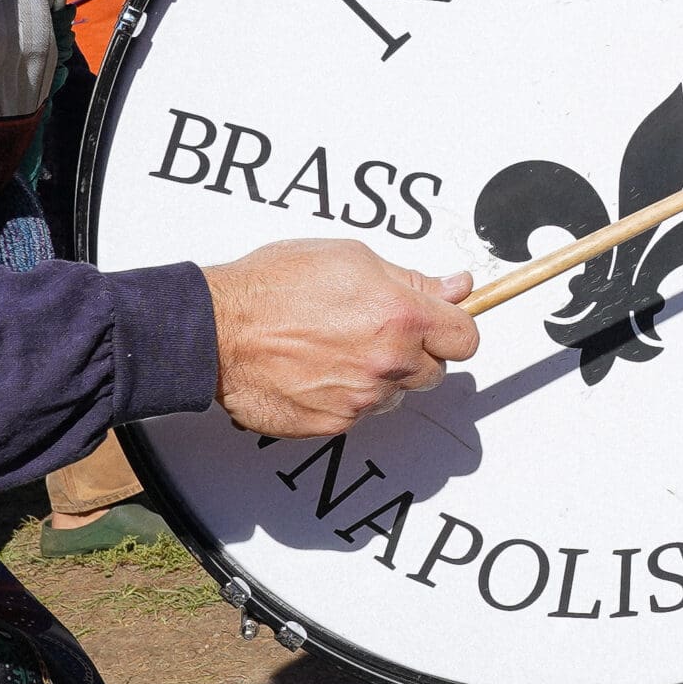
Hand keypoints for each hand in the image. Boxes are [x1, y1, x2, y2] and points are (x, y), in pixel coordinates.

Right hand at [201, 239, 478, 438]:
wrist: (217, 329)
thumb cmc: (273, 286)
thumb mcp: (352, 259)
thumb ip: (412, 280)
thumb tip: (455, 286)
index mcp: (400, 317)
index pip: (465, 337)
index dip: (452, 327)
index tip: (440, 323)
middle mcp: (387, 362)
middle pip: (434, 370)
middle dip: (414, 352)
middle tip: (375, 331)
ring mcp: (361, 399)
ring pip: (395, 393)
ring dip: (379, 376)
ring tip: (336, 347)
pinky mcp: (334, 424)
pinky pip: (359, 413)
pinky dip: (345, 396)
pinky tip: (318, 370)